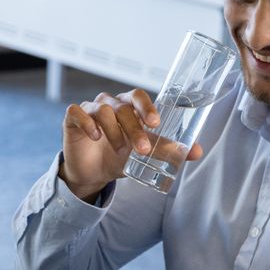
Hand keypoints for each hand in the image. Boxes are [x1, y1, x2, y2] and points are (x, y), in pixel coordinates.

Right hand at [60, 89, 202, 202]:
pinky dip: (87, 123)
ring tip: (120, 150)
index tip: (155, 123)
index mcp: (129, 107)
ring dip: (115, 131)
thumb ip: (168, 150)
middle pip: (123, 107)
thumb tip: (197, 152)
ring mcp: (90, 109)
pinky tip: (95, 137)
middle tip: (143, 149)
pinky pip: (77, 112)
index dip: (147, 106)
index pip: (138, 96)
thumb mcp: (145, 155)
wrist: (93, 173)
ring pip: (103, 110)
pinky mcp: (72, 119)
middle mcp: (110, 104)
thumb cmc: (120, 157)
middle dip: (135, 129)